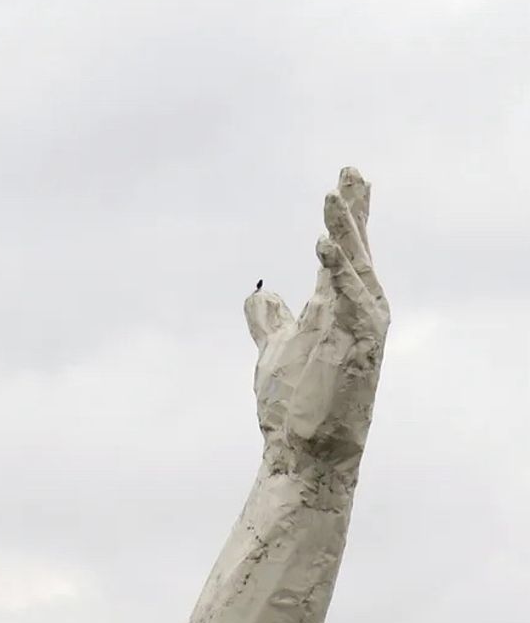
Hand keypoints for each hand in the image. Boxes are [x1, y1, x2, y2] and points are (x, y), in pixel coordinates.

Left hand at [245, 168, 387, 470]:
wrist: (306, 452)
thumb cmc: (295, 405)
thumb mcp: (274, 350)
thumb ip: (269, 320)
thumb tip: (261, 293)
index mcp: (342, 308)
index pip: (346, 253)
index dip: (346, 218)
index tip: (345, 180)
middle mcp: (359, 314)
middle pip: (357, 251)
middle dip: (353, 210)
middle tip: (348, 170)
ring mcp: (360, 330)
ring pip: (355, 269)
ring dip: (343, 231)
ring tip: (330, 196)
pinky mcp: (355, 348)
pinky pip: (349, 300)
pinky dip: (337, 272)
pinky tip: (322, 245)